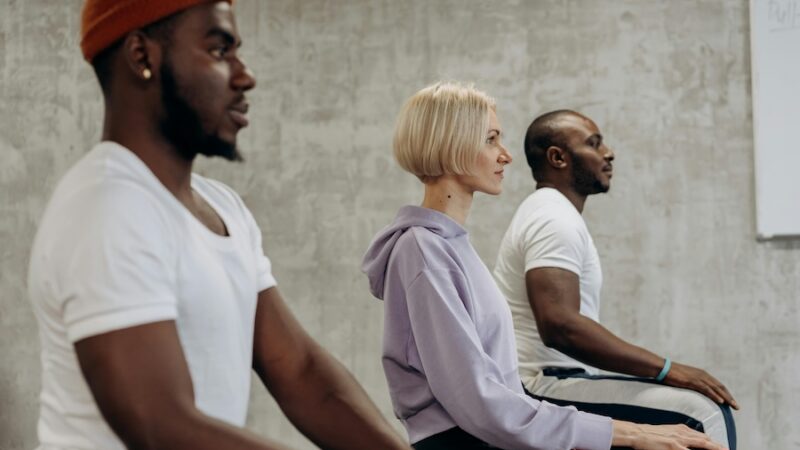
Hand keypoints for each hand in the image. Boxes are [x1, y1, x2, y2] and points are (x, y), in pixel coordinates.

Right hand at [612, 421, 726, 449]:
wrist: (638, 433)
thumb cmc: (650, 434)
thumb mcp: (668, 431)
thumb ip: (681, 435)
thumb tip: (690, 440)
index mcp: (682, 430)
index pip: (703, 438)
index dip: (714, 444)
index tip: (722, 448)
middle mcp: (683, 434)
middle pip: (706, 442)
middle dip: (719, 447)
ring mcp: (679, 441)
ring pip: (702, 445)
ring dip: (714, 449)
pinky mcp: (674, 447)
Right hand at [663, 362, 739, 409]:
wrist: (662, 368)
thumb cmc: (670, 374)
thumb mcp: (684, 379)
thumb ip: (691, 385)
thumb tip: (694, 394)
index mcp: (701, 374)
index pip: (717, 385)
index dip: (726, 393)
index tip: (731, 402)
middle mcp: (703, 375)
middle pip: (720, 387)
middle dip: (730, 397)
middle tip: (737, 407)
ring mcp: (698, 377)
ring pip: (716, 389)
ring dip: (726, 398)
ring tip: (733, 406)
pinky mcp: (693, 381)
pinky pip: (707, 389)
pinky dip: (715, 395)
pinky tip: (721, 401)